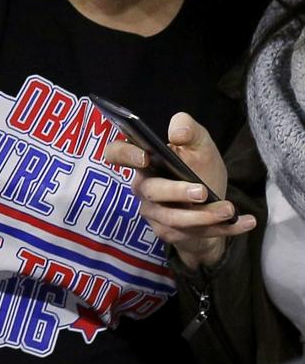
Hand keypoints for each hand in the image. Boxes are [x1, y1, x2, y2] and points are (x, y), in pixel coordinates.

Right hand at [103, 113, 255, 268]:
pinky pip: (198, 233)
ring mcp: (156, 215)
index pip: (117, 154)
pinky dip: (226, 228)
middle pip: (151, 192)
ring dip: (202, 216)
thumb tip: (177, 132)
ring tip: (228, 209)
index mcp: (144, 163)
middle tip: (201, 192)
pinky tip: (246, 222)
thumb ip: (189, 129)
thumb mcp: (200, 145)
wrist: (212, 203)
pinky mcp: (173, 234)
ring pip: (173, 218)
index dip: (124, 154)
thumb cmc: (199, 168)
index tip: (144, 157)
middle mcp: (144, 189)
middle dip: (176, 193)